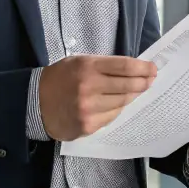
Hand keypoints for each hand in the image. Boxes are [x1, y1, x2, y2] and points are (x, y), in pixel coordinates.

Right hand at [39, 55, 156, 140]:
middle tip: (151, 80)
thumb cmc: (60, 78)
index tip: (153, 69)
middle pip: (128, 86)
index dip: (143, 68)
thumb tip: (133, 70)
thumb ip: (104, 66)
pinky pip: (112, 116)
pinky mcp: (88, 125)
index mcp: (87, 67)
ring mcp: (89, 109)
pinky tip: (116, 103)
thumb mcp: (79, 63)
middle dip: (143, 82)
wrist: (35, 103)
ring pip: (122, 103)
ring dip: (132, 96)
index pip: (124, 67)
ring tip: (137, 91)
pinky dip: (117, 109)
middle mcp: (89, 88)